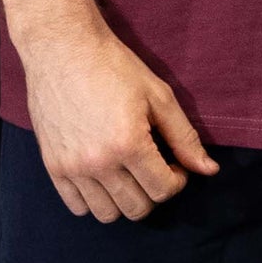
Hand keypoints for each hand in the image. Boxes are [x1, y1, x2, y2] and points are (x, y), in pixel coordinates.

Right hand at [22, 25, 219, 221]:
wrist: (63, 48)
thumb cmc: (114, 66)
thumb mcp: (158, 96)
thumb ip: (184, 137)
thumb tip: (209, 170)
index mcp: (129, 144)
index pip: (163, 190)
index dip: (177, 180)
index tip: (174, 162)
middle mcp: (98, 163)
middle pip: (137, 208)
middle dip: (154, 192)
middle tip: (153, 166)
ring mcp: (72, 167)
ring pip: (107, 214)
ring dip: (125, 199)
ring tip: (128, 173)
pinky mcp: (52, 166)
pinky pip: (77, 206)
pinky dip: (94, 199)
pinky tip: (103, 175)